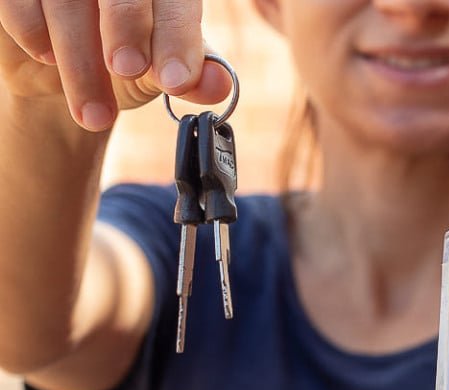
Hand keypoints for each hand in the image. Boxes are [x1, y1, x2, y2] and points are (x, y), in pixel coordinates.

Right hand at [0, 0, 230, 130]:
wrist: (61, 80)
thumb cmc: (121, 67)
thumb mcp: (160, 73)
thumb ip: (190, 76)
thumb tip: (219, 84)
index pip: (174, 0)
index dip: (177, 35)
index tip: (176, 79)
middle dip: (127, 29)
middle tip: (128, 70)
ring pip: (68, 0)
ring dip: (80, 58)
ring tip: (94, 111)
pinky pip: (20, 1)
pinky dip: (33, 32)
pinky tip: (46, 58)